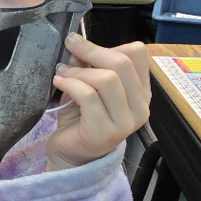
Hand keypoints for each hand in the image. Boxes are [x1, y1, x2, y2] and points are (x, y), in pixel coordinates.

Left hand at [46, 34, 149, 170]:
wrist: (71, 156)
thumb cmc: (82, 121)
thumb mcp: (88, 87)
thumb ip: (88, 66)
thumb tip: (78, 44)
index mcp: (141, 93)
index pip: (138, 55)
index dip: (110, 44)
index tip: (83, 44)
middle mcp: (140, 108)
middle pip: (122, 64)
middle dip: (92, 50)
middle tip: (70, 45)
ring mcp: (124, 122)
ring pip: (106, 79)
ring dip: (78, 71)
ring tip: (61, 72)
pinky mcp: (103, 132)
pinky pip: (89, 96)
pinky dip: (71, 84)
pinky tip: (59, 82)